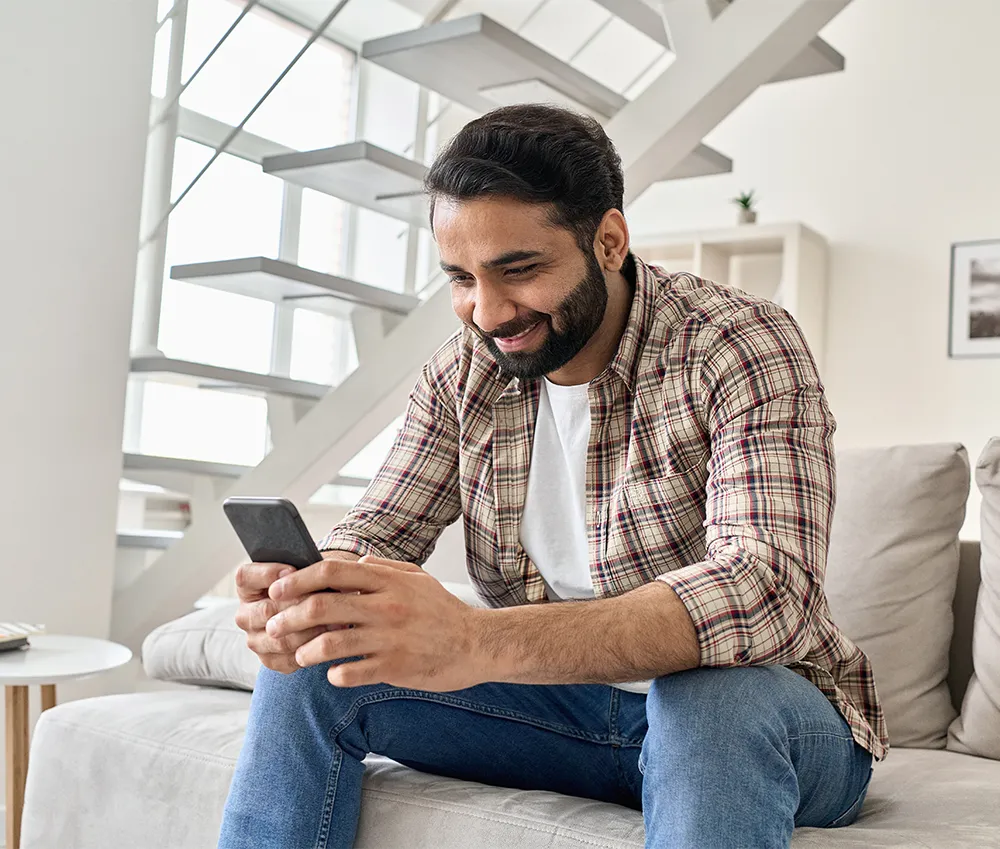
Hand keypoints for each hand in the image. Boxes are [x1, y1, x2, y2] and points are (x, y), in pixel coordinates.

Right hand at [234, 551, 358, 672]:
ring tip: (334, 619)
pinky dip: (310, 649)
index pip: (245, 577)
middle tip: (323, 599)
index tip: (292, 569)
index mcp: (247, 587)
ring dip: (308, 630)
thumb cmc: (310, 585)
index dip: (268, 573)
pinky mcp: (271, 659)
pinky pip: (289, 658)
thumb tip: (312, 570)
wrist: (318, 611)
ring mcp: (256, 639)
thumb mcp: (305, 571)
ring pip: (279, 638)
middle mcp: (246, 614)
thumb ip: (302, 569)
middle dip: (298, 604)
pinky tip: (329, 638)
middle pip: (265, 610)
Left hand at [265, 555, 485, 691]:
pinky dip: (334, 675)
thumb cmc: (444, 612)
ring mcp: (389, 639)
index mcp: (389, 581)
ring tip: (299, 655)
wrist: (477, 645)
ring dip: (305, 650)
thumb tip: (356, 560)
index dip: (298, 579)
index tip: (278, 590)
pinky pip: (350, 673)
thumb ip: (385, 567)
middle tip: (274, 626)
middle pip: (321, 606)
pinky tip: (333, 674)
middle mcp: (386, 607)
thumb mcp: (418, 579)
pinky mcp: (394, 668)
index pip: (332, 571)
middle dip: (288, 617)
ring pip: (329, 643)